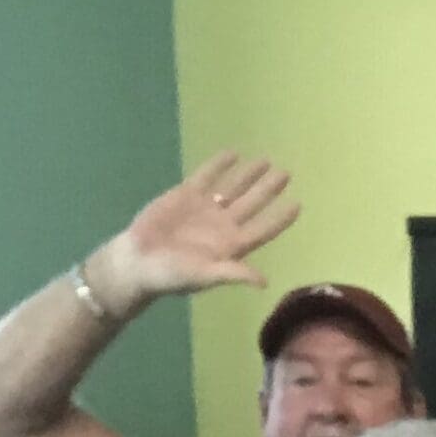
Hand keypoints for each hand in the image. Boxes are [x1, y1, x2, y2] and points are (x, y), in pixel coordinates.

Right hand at [88, 152, 299, 312]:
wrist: (138, 261)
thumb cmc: (171, 275)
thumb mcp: (204, 277)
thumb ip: (233, 273)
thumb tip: (264, 282)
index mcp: (231, 246)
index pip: (262, 230)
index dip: (279, 219)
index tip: (297, 204)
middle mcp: (222, 226)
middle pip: (252, 204)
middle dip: (268, 189)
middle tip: (286, 173)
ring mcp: (205, 209)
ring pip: (233, 188)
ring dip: (249, 176)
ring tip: (266, 162)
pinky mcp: (185, 195)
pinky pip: (206, 176)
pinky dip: (218, 165)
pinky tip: (232, 154)